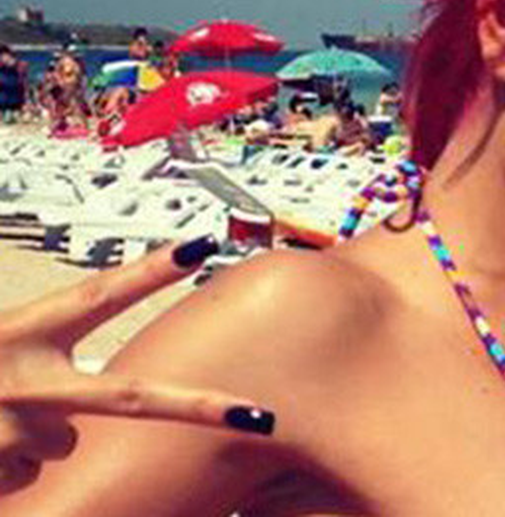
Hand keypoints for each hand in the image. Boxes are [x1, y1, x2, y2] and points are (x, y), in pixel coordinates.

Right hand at [0, 236, 272, 494]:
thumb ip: (32, 354)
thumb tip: (77, 409)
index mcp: (16, 335)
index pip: (94, 297)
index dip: (147, 273)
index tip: (200, 245)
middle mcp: (24, 386)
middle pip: (132, 400)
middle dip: (204, 409)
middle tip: (263, 419)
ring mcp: (15, 437)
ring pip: (60, 441)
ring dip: (30, 436)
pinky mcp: (3, 475)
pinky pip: (27, 473)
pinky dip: (3, 466)